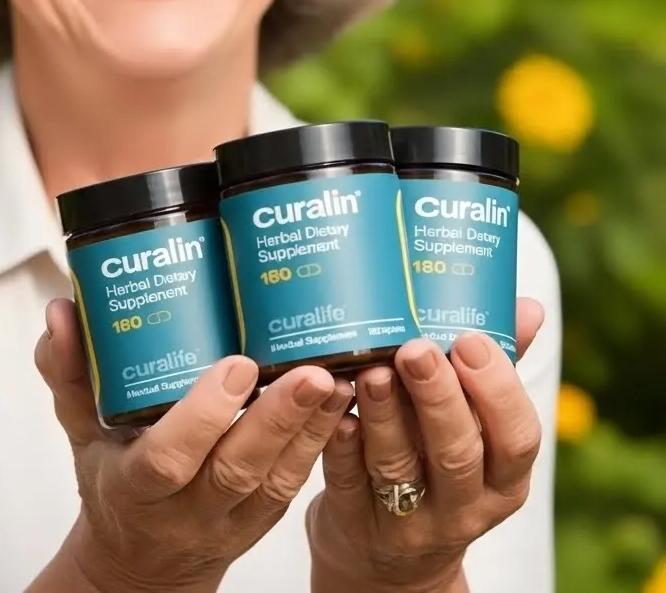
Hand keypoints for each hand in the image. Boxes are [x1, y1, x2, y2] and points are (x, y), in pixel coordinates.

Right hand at [36, 298, 352, 592]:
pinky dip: (323, 440)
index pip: (168, 458)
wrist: (140, 563)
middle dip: (276, 420)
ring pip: (277, 479)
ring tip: (338, 376)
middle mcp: (186, 509)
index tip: (236, 364)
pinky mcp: (264, 517)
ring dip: (311, 428)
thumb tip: (59, 310)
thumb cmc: (113, 479)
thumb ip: (68, 371)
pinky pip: (296, 483)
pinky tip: (344, 397)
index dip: (204, 415)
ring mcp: (231, 519)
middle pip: (236, 470)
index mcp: (135, 485)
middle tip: (309, 370)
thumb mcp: (80, 430)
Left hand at [307, 298, 544, 592]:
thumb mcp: (478, 430)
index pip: (518, 439)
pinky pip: (346, 479)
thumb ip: (499, 370)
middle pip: (457, 453)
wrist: (390, 556)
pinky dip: (341, 440)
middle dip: (437, 396)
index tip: (470, 341)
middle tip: (416, 348)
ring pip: (396, 465)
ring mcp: (408, 520)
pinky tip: (335, 406)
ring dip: (384, 412)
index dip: (497, 390)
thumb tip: (528, 307)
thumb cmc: (440, 463)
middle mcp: (462, 505)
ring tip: (371, 367)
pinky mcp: (354, 521)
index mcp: (504, 479)